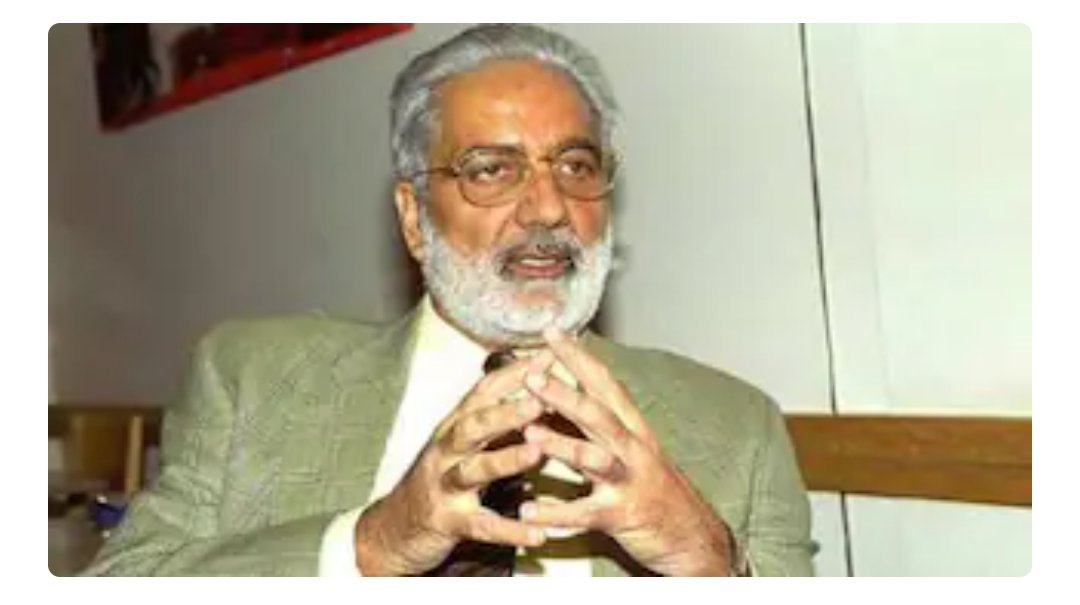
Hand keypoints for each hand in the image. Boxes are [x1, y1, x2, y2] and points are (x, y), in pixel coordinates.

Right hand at [353, 352, 553, 575]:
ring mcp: (445, 485)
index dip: (514, 374)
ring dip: (507, 459)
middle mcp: (448, 450)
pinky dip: (510, 529)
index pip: (484, 392)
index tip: (548, 357)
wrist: (395, 526)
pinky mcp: (448, 521)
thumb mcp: (465, 443)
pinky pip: (482, 525)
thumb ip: (497, 420)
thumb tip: (540, 391)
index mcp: (456, 426)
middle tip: (539, 399)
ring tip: (538, 453)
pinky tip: (537, 533)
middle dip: (506, 411)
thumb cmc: (443, 477)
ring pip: (475, 469)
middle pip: (474, 425)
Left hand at [520, 328, 735, 575]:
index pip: (604, 384)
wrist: (693, 536)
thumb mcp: (630, 449)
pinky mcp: (622, 515)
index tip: (551, 332)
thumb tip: (559, 394)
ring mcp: (628, 481)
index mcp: (631, 428)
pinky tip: (528, 511)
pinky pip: (585, 514)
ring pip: (594, 458)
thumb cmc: (654, 488)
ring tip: (529, 433)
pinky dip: (556, 513)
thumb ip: (596, 423)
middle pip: (598, 414)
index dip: (579, 357)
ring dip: (562, 444)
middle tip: (531, 375)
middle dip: (565, 393)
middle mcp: (632, 449)